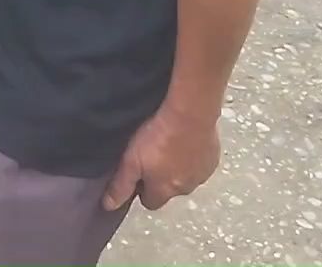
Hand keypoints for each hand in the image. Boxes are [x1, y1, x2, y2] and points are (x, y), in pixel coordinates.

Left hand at [102, 106, 220, 211]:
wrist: (191, 114)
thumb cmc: (158, 136)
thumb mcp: (131, 161)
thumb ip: (121, 185)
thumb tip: (109, 206)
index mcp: (164, 191)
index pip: (150, 203)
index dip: (141, 190)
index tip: (138, 173)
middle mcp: (185, 189)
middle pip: (169, 191)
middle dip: (161, 178)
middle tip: (153, 154)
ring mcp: (201, 175)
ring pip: (185, 177)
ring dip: (178, 167)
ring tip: (169, 144)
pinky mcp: (212, 159)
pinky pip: (200, 163)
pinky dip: (193, 156)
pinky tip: (185, 140)